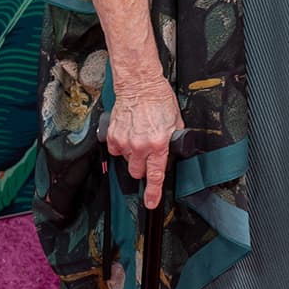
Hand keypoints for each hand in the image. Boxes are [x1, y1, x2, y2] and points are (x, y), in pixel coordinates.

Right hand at [105, 75, 180, 209]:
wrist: (140, 85)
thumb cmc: (159, 100)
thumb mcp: (176, 122)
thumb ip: (173, 140)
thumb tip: (171, 151)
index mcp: (158, 144)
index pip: (155, 175)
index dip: (153, 192)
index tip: (150, 202)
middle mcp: (140, 145)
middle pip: (137, 172)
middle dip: (142, 167)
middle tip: (147, 153)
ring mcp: (124, 141)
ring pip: (126, 161)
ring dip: (133, 154)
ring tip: (138, 137)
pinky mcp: (113, 135)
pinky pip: (116, 150)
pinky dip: (122, 146)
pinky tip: (129, 134)